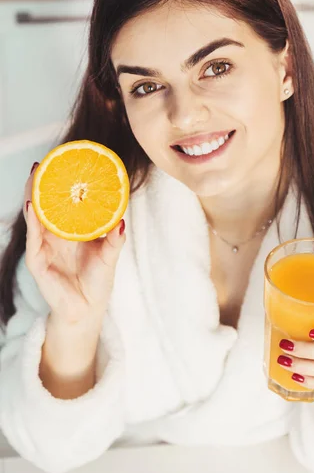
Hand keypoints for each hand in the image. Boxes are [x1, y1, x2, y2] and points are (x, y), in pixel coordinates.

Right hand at [23, 162, 125, 325]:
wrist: (87, 310)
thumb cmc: (97, 281)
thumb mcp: (109, 255)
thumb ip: (115, 238)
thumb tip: (122, 220)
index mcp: (71, 230)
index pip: (64, 202)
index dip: (63, 183)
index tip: (66, 162)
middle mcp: (55, 235)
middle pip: (46, 204)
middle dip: (44, 182)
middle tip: (45, 162)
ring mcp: (43, 246)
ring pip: (36, 215)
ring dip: (34, 194)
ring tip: (35, 175)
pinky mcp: (37, 260)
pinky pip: (33, 237)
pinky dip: (33, 221)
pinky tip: (32, 206)